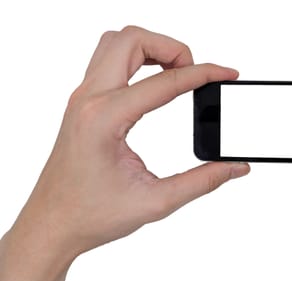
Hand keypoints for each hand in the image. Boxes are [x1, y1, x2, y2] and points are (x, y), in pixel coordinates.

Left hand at [0, 26, 248, 280]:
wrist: (53, 225)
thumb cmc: (91, 215)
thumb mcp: (157, 201)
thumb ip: (203, 181)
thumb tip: (235, 167)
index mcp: (105, 120)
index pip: (165, 82)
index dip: (204, 74)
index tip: (226, 74)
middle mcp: (89, 100)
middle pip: (132, 40)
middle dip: (173, 48)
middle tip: (196, 73)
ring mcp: (82, 99)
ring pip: (116, 43)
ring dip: (151, 49)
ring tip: (177, 73)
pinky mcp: (83, 104)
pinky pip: (108, 61)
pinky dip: (137, 60)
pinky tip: (154, 85)